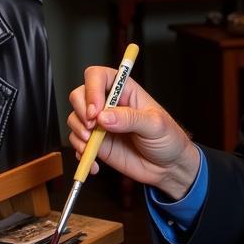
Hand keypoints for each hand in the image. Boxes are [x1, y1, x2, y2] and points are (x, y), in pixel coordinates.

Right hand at [67, 66, 198, 197]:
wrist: (169, 167)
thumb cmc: (168, 139)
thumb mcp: (155, 126)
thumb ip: (130, 119)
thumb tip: (104, 116)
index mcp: (125, 91)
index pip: (99, 76)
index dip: (92, 89)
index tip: (96, 110)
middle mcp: (109, 105)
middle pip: (80, 94)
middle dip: (81, 110)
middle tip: (92, 127)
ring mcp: (101, 125)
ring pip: (74, 118)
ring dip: (77, 132)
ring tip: (90, 146)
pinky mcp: (97, 144)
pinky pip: (77, 143)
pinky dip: (80, 153)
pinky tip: (95, 163)